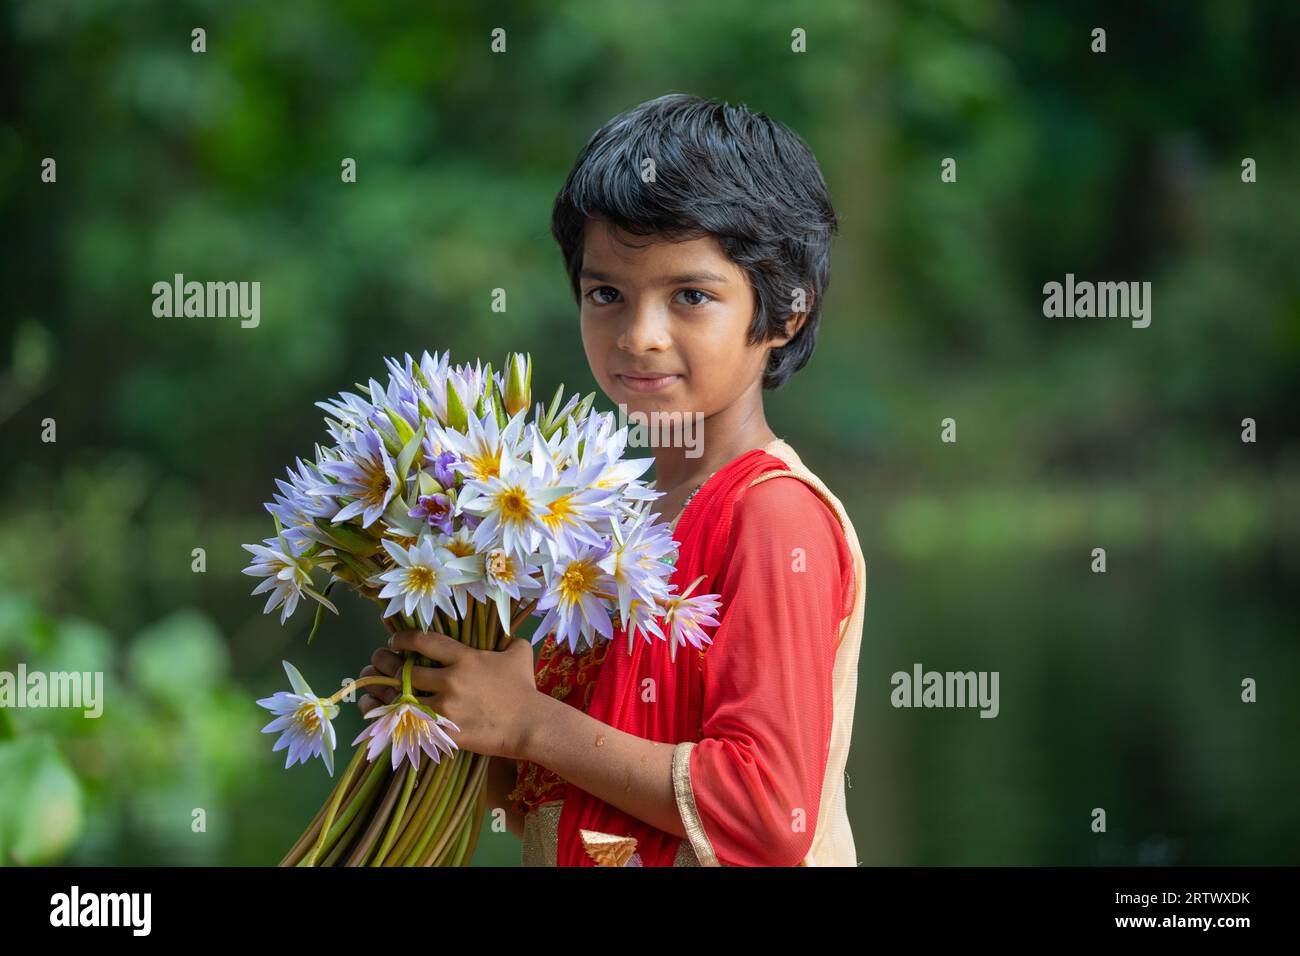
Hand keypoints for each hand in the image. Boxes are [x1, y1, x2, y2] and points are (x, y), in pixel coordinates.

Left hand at [359, 629, 539, 760]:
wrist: (530, 725)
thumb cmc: (524, 688)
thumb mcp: (519, 654)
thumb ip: (508, 640)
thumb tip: (504, 634)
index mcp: (464, 658)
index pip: (423, 642)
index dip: (403, 639)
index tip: (394, 641)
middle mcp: (449, 680)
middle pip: (403, 671)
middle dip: (383, 663)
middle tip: (376, 661)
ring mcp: (445, 707)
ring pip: (400, 698)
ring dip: (379, 692)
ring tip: (367, 688)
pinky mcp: (444, 731)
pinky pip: (409, 724)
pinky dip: (389, 719)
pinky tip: (377, 715)